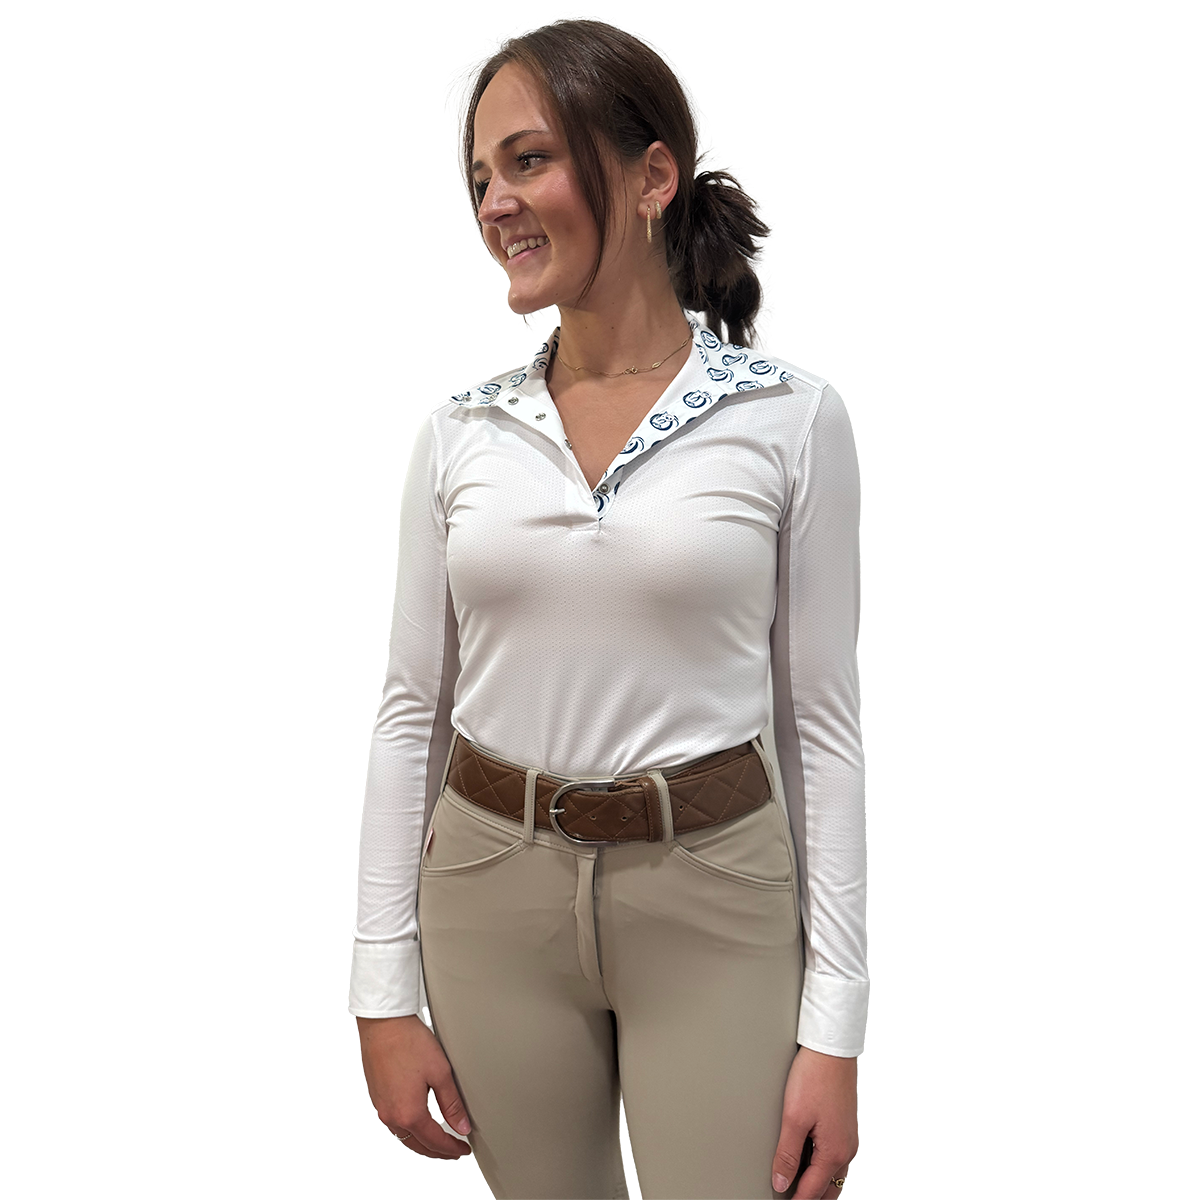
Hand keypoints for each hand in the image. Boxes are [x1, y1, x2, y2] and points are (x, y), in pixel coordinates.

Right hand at [356, 1015, 472, 1159]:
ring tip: (437, 1139)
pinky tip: (416, 1122)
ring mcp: (380, 1107)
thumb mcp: (440, 1072)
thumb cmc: (409, 1042)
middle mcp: (391, 1115)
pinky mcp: (376, 1096)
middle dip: (437, 1151)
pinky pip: (393, 1123)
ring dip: (421, 1142)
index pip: (435, 1141)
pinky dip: (408, 1129)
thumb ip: (452, 1104)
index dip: (452, 1149)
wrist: (383, 1023)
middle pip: (417, 1145)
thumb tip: (461, 1128)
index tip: (463, 1149)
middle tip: (452, 1151)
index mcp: (409, 1113)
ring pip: (403, 1136)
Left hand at [771, 1046, 857, 1197]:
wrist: (832, 1049)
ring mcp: (848, 1137)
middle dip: (811, 1197)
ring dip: (817, 1183)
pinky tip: (808, 1161)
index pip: (813, 1191)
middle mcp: (847, 1148)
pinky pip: (835, 1157)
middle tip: (791, 1198)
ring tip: (796, 1185)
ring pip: (833, 1173)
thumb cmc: (815, 1077)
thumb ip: (787, 1154)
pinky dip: (822, 1166)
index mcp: (835, 1152)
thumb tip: (782, 1183)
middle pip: (828, 1188)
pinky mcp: (845, 1125)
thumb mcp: (794, 1117)